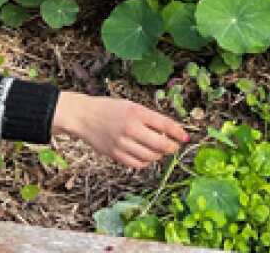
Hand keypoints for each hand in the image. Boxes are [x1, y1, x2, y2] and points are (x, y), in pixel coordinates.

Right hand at [51, 92, 187, 167]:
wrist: (84, 116)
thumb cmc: (110, 109)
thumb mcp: (131, 106)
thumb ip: (149, 118)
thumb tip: (171, 131)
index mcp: (136, 112)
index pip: (164, 124)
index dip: (178, 132)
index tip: (185, 137)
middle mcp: (129, 128)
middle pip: (160, 144)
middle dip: (172, 147)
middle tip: (174, 146)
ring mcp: (122, 143)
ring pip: (150, 156)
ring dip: (159, 155)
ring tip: (160, 150)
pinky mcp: (115, 154)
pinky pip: (137, 163)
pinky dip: (146, 162)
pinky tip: (147, 156)